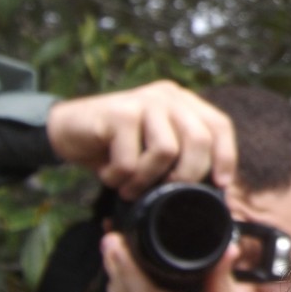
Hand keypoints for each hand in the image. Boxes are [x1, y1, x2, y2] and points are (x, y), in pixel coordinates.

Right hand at [47, 81, 235, 198]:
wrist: (65, 130)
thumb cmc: (115, 148)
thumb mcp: (153, 150)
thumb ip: (180, 158)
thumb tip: (214, 192)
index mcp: (184, 103)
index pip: (220, 126)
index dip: (226, 156)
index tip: (221, 185)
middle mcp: (169, 97)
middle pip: (200, 139)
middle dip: (186, 176)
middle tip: (165, 195)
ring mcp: (145, 101)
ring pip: (167, 150)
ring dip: (148, 180)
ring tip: (130, 187)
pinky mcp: (120, 112)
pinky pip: (132, 159)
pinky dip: (121, 178)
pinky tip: (110, 176)